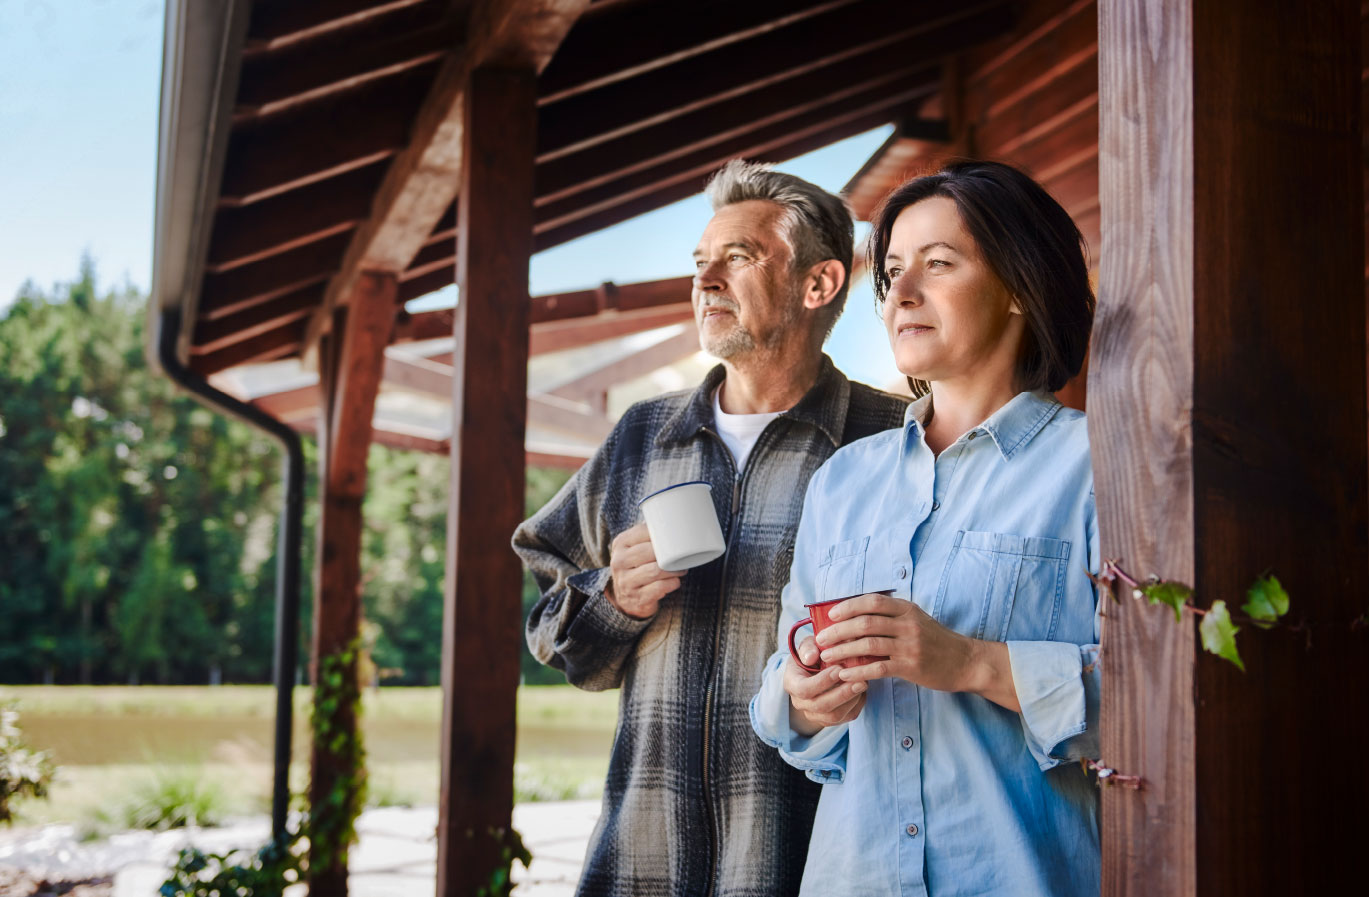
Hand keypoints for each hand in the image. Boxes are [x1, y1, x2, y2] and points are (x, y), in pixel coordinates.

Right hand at [605, 523, 681, 619]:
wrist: (625, 598)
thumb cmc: (635, 567)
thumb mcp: (633, 549)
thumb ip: (646, 535)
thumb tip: (672, 521)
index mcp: (620, 544)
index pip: (642, 533)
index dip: (662, 534)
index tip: (675, 538)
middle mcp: (619, 562)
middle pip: (649, 552)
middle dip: (669, 554)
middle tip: (682, 556)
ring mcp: (626, 582)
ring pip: (655, 571)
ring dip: (673, 570)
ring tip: (681, 569)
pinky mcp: (636, 598)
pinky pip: (659, 588)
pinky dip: (671, 584)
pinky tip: (675, 582)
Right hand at [783, 634, 866, 736]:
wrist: (814, 671)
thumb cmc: (812, 655)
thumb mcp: (808, 646)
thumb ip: (808, 648)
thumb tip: (811, 657)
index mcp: (791, 683)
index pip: (804, 689)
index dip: (822, 681)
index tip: (839, 669)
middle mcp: (800, 702)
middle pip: (821, 706)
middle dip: (842, 694)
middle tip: (860, 680)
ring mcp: (814, 714)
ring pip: (834, 716)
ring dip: (852, 700)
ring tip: (864, 684)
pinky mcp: (830, 720)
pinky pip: (846, 717)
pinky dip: (857, 705)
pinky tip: (863, 691)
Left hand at [816, 594, 1019, 711]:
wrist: (966, 662)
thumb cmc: (937, 641)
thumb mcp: (917, 619)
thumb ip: (893, 616)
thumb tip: (858, 616)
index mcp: (907, 609)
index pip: (872, 602)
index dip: (848, 607)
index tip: (830, 615)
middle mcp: (907, 624)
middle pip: (865, 623)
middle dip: (838, 630)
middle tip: (821, 639)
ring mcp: (910, 646)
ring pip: (868, 645)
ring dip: (843, 650)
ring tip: (826, 657)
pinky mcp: (911, 667)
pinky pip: (878, 668)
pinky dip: (858, 671)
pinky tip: (845, 674)